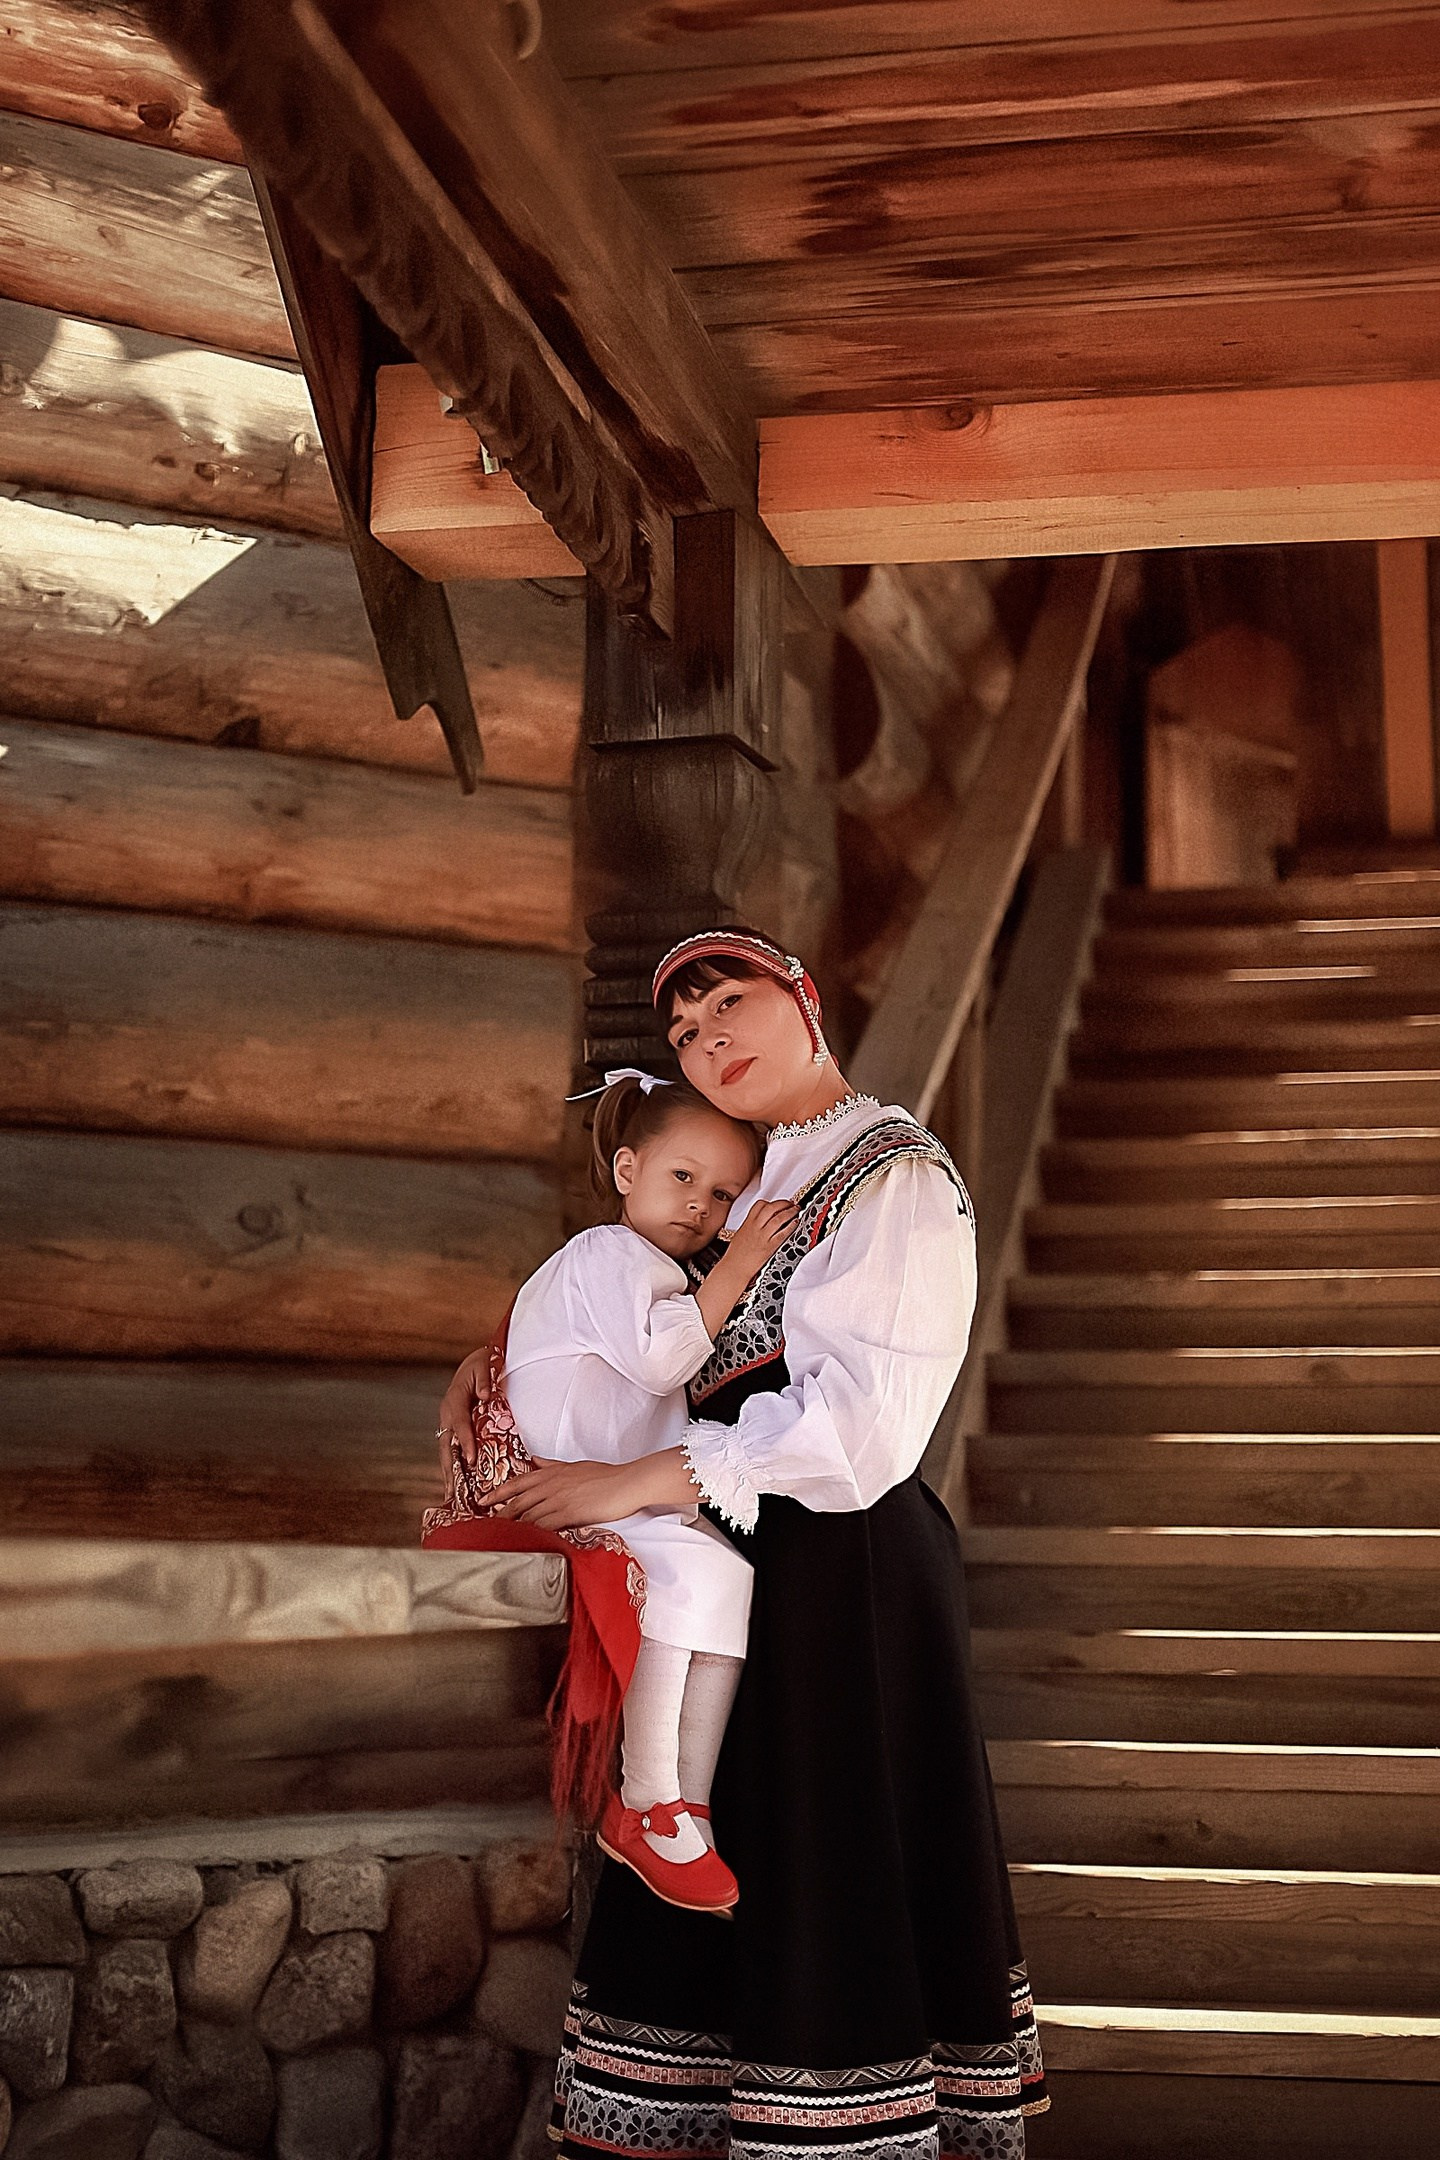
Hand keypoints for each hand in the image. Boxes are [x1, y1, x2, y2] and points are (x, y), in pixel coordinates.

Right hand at [436, 1345, 492, 1485]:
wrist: (477, 1363)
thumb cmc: (483, 1364)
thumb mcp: (485, 1365)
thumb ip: (484, 1380)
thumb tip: (485, 1395)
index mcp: (454, 1400)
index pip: (459, 1424)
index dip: (465, 1442)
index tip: (473, 1460)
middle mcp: (447, 1414)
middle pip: (446, 1444)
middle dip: (450, 1468)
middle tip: (454, 1490)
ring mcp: (448, 1423)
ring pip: (446, 1451)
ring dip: (448, 1473)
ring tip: (451, 1496)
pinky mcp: (453, 1430)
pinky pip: (452, 1450)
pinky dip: (454, 1467)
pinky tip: (457, 1485)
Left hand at [490, 1456, 639, 1531]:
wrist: (626, 1483)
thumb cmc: (605, 1475)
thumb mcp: (575, 1465)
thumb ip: (552, 1465)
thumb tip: (534, 1460)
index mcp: (551, 1473)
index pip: (518, 1482)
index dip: (498, 1491)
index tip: (483, 1499)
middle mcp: (551, 1484)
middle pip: (518, 1501)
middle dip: (499, 1513)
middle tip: (485, 1525)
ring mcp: (558, 1499)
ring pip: (527, 1515)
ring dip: (512, 1527)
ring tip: (499, 1537)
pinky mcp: (568, 1513)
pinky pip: (544, 1525)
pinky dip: (531, 1534)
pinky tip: (523, 1541)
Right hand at [721, 1195, 797, 1284]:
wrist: (734, 1268)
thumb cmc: (735, 1255)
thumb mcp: (740, 1235)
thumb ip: (750, 1226)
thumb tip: (758, 1222)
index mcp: (748, 1223)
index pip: (760, 1205)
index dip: (771, 1202)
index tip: (777, 1203)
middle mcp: (756, 1227)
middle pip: (771, 1208)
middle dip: (783, 1203)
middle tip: (791, 1203)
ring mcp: (763, 1236)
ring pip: (779, 1218)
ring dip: (790, 1211)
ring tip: (796, 1209)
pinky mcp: (770, 1246)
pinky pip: (782, 1233)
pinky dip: (791, 1226)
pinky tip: (796, 1222)